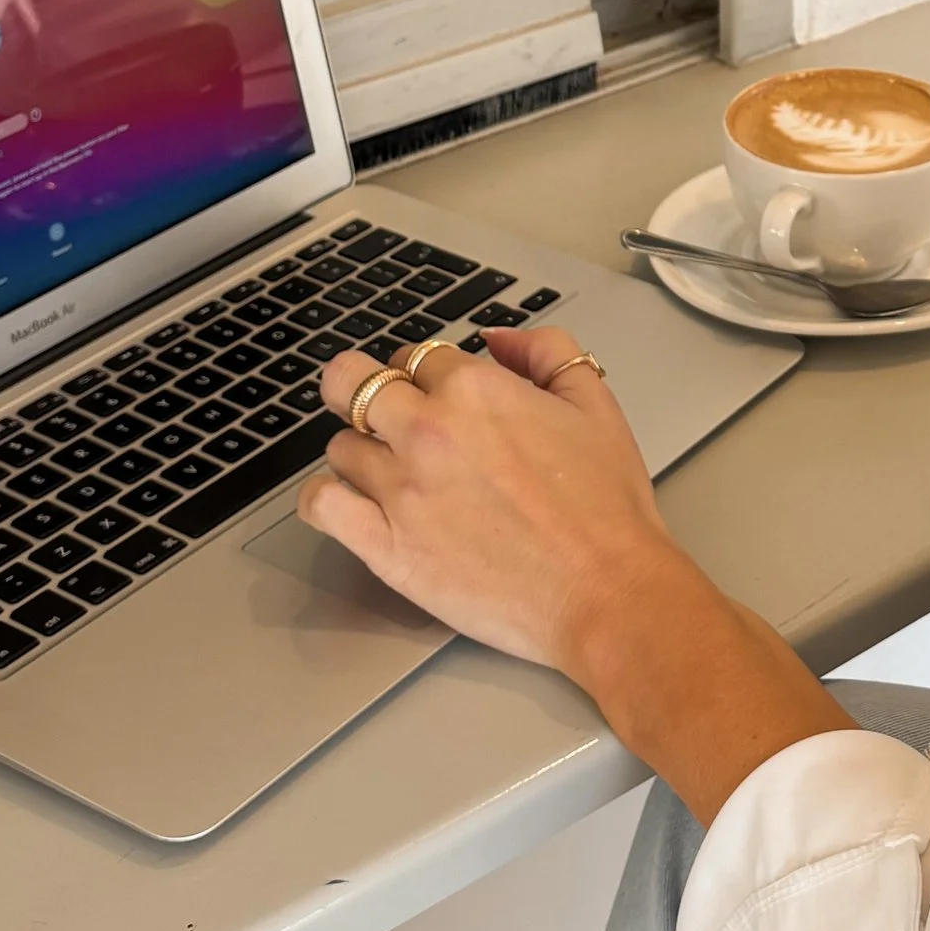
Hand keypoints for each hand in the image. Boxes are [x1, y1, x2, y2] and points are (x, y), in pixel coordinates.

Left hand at [302, 328, 846, 820]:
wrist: (608, 592)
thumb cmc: (608, 509)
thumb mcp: (597, 404)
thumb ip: (547, 351)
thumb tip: (497, 338)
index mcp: (475, 390)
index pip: (417, 357)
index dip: (427, 374)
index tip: (439, 397)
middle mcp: (428, 431)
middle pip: (352, 383)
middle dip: (364, 389)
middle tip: (382, 412)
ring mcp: (400, 490)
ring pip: (339, 444)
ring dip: (360, 450)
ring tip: (392, 473)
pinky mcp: (385, 546)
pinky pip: (321, 505)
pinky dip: (326, 498)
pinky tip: (353, 502)